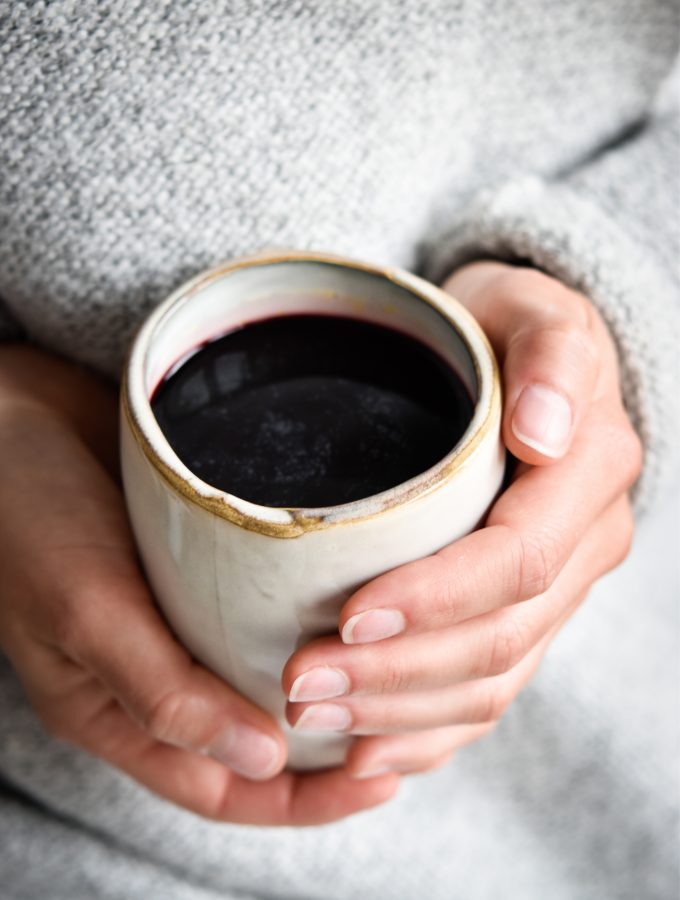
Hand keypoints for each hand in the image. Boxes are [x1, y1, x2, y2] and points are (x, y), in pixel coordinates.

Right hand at [0, 346, 398, 823]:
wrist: (15, 419)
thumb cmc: (28, 515)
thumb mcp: (84, 611)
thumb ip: (162, 692)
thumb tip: (264, 761)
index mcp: (116, 709)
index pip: (220, 786)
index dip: (302, 800)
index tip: (380, 779)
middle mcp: (156, 672)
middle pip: (253, 741)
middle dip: (329, 751)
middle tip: (407, 733)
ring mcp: (179, 618)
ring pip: (263, 679)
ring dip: (328, 688)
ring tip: (396, 680)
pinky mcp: (199, 566)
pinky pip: (261, 610)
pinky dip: (307, 620)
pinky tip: (356, 605)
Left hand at [283, 262, 641, 777]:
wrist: (520, 370)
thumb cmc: (506, 330)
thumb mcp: (531, 310)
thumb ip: (550, 355)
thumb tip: (544, 433)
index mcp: (587, 476)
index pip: (517, 561)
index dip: (435, 599)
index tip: (346, 615)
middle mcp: (583, 545)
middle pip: (498, 639)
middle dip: (397, 673)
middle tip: (300, 683)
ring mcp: (557, 592)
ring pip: (490, 683)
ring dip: (399, 714)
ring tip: (312, 715)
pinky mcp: (525, 617)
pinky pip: (489, 696)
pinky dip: (429, 736)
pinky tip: (368, 752)